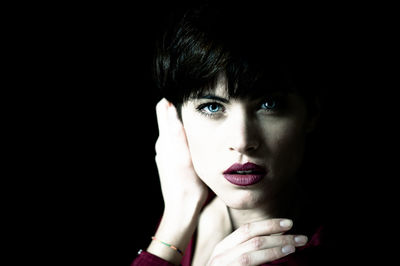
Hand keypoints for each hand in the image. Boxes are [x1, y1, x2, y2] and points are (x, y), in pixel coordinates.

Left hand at [155, 98, 207, 214]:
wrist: (182, 207)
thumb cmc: (187, 184)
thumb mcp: (184, 155)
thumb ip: (176, 131)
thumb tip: (170, 107)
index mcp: (166, 140)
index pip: (163, 110)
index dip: (171, 98)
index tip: (185, 90)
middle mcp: (163, 145)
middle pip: (167, 118)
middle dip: (176, 106)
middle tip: (194, 99)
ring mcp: (166, 154)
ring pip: (172, 129)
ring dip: (180, 120)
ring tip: (196, 113)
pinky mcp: (171, 162)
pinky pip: (175, 141)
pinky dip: (182, 133)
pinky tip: (193, 136)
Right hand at [207, 219, 307, 265]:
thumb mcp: (231, 261)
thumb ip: (246, 251)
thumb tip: (274, 240)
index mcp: (223, 247)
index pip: (247, 229)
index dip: (269, 224)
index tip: (288, 223)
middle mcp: (221, 254)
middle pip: (253, 238)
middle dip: (279, 235)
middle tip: (301, 237)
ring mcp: (224, 265)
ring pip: (253, 249)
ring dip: (277, 246)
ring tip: (294, 246)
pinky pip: (249, 262)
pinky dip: (269, 256)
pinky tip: (283, 256)